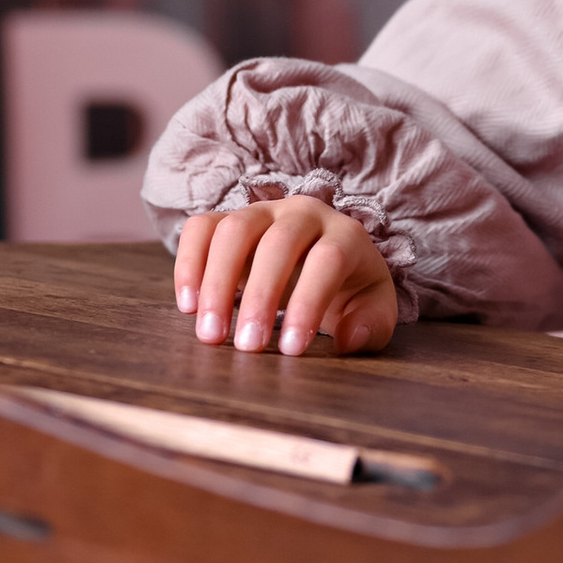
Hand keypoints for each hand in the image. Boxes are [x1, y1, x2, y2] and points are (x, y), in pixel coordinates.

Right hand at [173, 197, 399, 356]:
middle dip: (260, 296)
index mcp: (346, 234)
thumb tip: (349, 338)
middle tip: (248, 348)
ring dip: (218, 283)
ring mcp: (263, 211)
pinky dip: (189, 262)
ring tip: (210, 335)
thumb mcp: (373, 309)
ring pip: (235, 230)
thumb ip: (372, 325)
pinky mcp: (228, 219)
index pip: (328, 260)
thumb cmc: (349, 290)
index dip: (308, 303)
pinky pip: (201, 228)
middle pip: (279, 242)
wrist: (323, 264)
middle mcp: (304, 213)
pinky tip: (189, 305)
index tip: (290, 350)